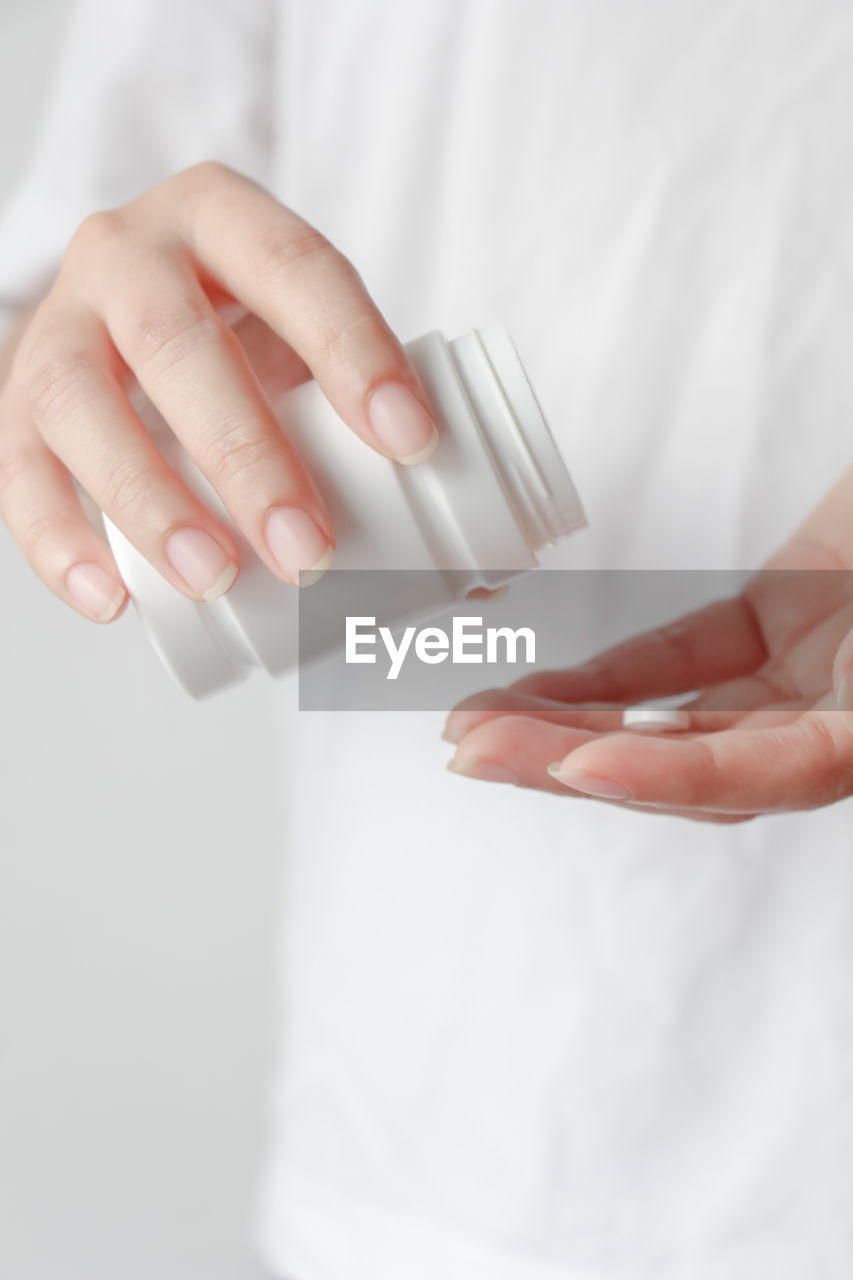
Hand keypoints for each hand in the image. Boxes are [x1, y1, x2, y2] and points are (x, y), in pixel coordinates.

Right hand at [0, 163, 437, 622]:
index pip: (297, 269)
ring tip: (214, 579)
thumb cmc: (235, 331)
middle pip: (180, 343)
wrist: (116, 307)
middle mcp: (129, 253)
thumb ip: (374, 426)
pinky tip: (107, 601)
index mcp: (223, 219)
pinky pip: (14, 465)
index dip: (355, 351)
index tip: (413, 443)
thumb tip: (483, 581)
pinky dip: (56, 539)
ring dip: (150, 500)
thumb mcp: (299, 338)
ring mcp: (61, 322)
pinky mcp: (14, 397)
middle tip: (309, 549)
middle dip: (247, 454)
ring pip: (81, 401)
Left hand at [442, 469, 852, 820]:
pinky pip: (682, 661)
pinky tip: (535, 682)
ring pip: (674, 720)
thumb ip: (844, 689)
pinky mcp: (779, 621)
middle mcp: (844, 720)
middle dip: (576, 760)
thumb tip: (781, 724)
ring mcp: (812, 676)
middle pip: (696, 765)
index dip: (673, 774)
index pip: (769, 775)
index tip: (577, 759)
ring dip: (570, 722)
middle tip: (471, 750)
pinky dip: (609, 673)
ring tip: (473, 720)